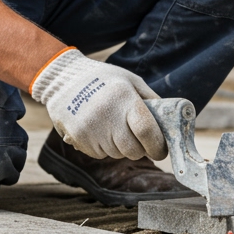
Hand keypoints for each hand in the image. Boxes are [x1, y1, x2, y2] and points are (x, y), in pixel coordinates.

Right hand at [30, 49, 167, 160]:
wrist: (63, 79)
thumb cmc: (104, 79)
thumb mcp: (131, 81)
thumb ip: (151, 101)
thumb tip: (170, 123)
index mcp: (124, 98)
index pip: (146, 130)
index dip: (157, 146)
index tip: (161, 150)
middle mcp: (107, 115)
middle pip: (133, 150)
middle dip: (140, 149)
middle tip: (138, 139)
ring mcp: (90, 129)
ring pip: (117, 154)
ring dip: (121, 147)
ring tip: (113, 127)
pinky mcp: (78, 138)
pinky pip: (100, 154)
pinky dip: (104, 147)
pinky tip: (99, 130)